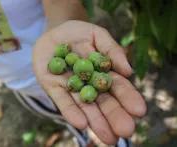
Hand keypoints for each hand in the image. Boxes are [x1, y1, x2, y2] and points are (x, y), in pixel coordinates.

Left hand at [33, 21, 145, 144]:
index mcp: (103, 73)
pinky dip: (71, 111)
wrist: (54, 34)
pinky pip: (62, 100)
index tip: (138, 111)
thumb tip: (128, 71)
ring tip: (108, 137)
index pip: (117, 87)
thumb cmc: (78, 34)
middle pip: (103, 101)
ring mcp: (71, 88)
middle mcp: (89, 85)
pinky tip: (81, 123)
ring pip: (85, 106)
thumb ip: (111, 50)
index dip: (128, 98)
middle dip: (114, 116)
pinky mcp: (53, 87)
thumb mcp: (98, 35)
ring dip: (96, 121)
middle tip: (125, 131)